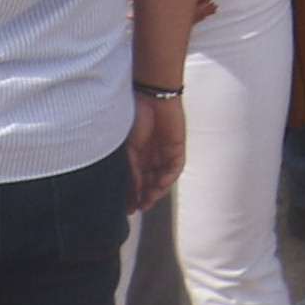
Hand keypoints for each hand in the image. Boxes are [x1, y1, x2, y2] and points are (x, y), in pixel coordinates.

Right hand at [128, 87, 186, 214]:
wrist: (152, 97)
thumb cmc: (134, 118)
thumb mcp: (128, 148)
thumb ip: (131, 169)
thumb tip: (131, 190)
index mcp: (136, 153)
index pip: (135, 179)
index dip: (132, 194)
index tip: (127, 208)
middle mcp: (150, 155)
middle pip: (148, 181)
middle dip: (144, 196)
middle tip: (138, 208)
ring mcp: (164, 152)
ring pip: (161, 178)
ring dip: (155, 191)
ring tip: (148, 201)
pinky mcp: (177, 148)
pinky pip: (174, 168)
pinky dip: (167, 179)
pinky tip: (159, 187)